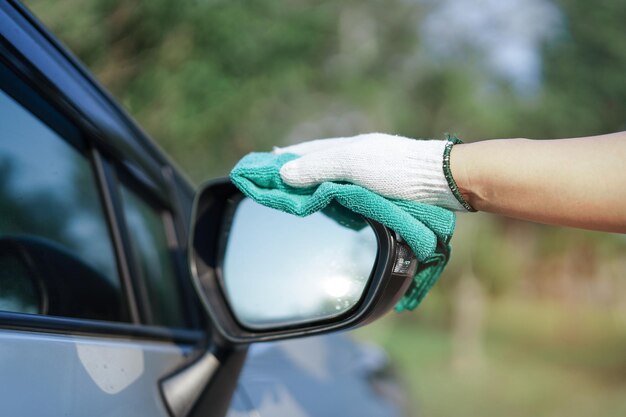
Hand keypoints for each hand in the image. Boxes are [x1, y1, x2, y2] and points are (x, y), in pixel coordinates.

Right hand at [274, 133, 466, 210]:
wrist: (440, 181)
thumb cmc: (396, 170)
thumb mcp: (351, 164)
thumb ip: (318, 167)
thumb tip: (283, 172)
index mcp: (346, 147)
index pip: (305, 152)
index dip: (284, 159)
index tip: (264, 165)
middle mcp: (356, 159)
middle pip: (318, 167)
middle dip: (299, 176)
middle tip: (279, 188)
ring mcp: (371, 175)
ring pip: (335, 182)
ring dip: (318, 190)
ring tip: (301, 200)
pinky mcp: (383, 192)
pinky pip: (351, 197)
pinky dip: (338, 202)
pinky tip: (336, 208)